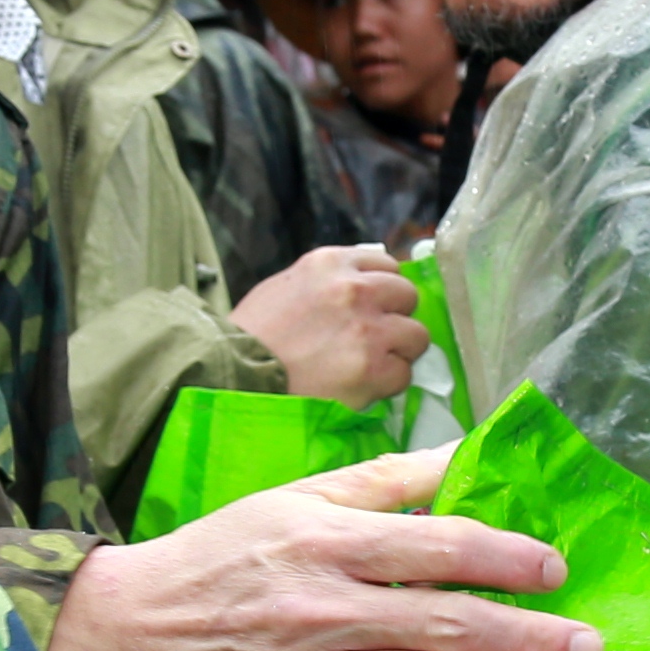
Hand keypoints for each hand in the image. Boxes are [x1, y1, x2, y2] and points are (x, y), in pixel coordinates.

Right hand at [43, 451, 598, 650]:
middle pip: (446, 622)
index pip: (438, 546)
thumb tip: (467, 452)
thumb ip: (386, 480)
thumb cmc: (220, 556)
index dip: (506, 558)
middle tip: (589, 645)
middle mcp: (325, 610)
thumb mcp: (296, 499)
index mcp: (327, 542)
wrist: (125, 633)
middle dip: (528, 635)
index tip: (555, 570)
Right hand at [235, 244, 432, 403]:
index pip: (386, 264)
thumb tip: (362, 287)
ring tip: (369, 366)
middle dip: (394, 317)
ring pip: (416, 336)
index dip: (381, 289)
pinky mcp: (373, 369)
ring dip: (398, 352)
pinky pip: (403, 375)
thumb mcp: (286, 287)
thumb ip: (328, 283)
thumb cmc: (251, 336)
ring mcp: (368, 329)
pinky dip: (386, 385)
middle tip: (373, 339)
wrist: (233, 376)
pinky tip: (360, 387)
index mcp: (330, 263)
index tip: (372, 308)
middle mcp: (355, 289)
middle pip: (406, 295)